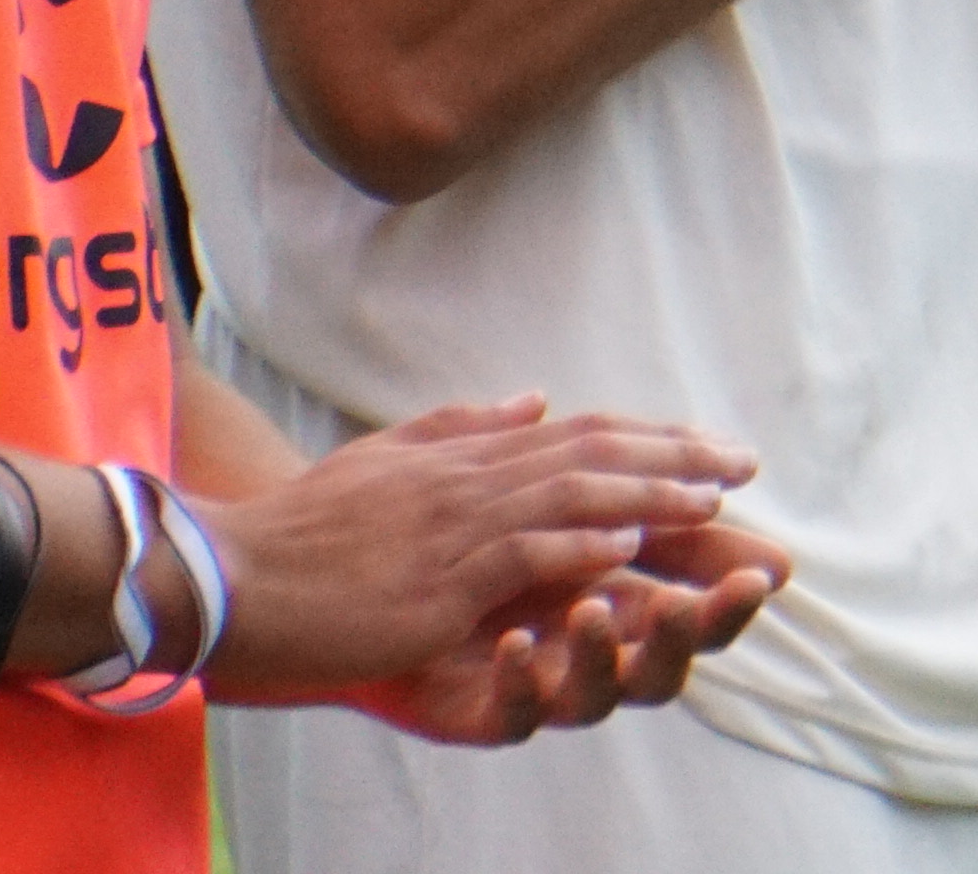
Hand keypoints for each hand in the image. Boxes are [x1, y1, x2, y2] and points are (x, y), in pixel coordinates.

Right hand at [203, 395, 778, 719]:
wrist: (231, 577)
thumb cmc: (303, 531)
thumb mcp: (387, 460)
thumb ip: (464, 427)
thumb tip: (536, 397)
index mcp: (466, 458)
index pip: (579, 436)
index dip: (651, 438)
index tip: (712, 446)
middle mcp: (471, 481)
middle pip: (593, 457)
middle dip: (676, 460)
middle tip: (745, 466)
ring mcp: (454, 529)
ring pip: (571, 500)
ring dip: (648, 499)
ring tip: (711, 502)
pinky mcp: (435, 580)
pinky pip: (520, 556)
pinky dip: (578, 549)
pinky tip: (628, 550)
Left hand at [362, 501, 790, 739]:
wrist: (349, 587)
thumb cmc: (452, 540)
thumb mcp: (526, 488)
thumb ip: (597, 469)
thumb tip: (671, 443)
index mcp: (611, 581)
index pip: (689, 581)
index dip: (731, 575)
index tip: (776, 563)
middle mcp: (590, 635)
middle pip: (672, 645)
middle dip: (709, 621)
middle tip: (739, 594)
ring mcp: (542, 677)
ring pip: (607, 688)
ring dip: (613, 650)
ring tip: (594, 607)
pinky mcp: (485, 710)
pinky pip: (515, 712)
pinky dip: (525, 681)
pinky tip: (517, 644)